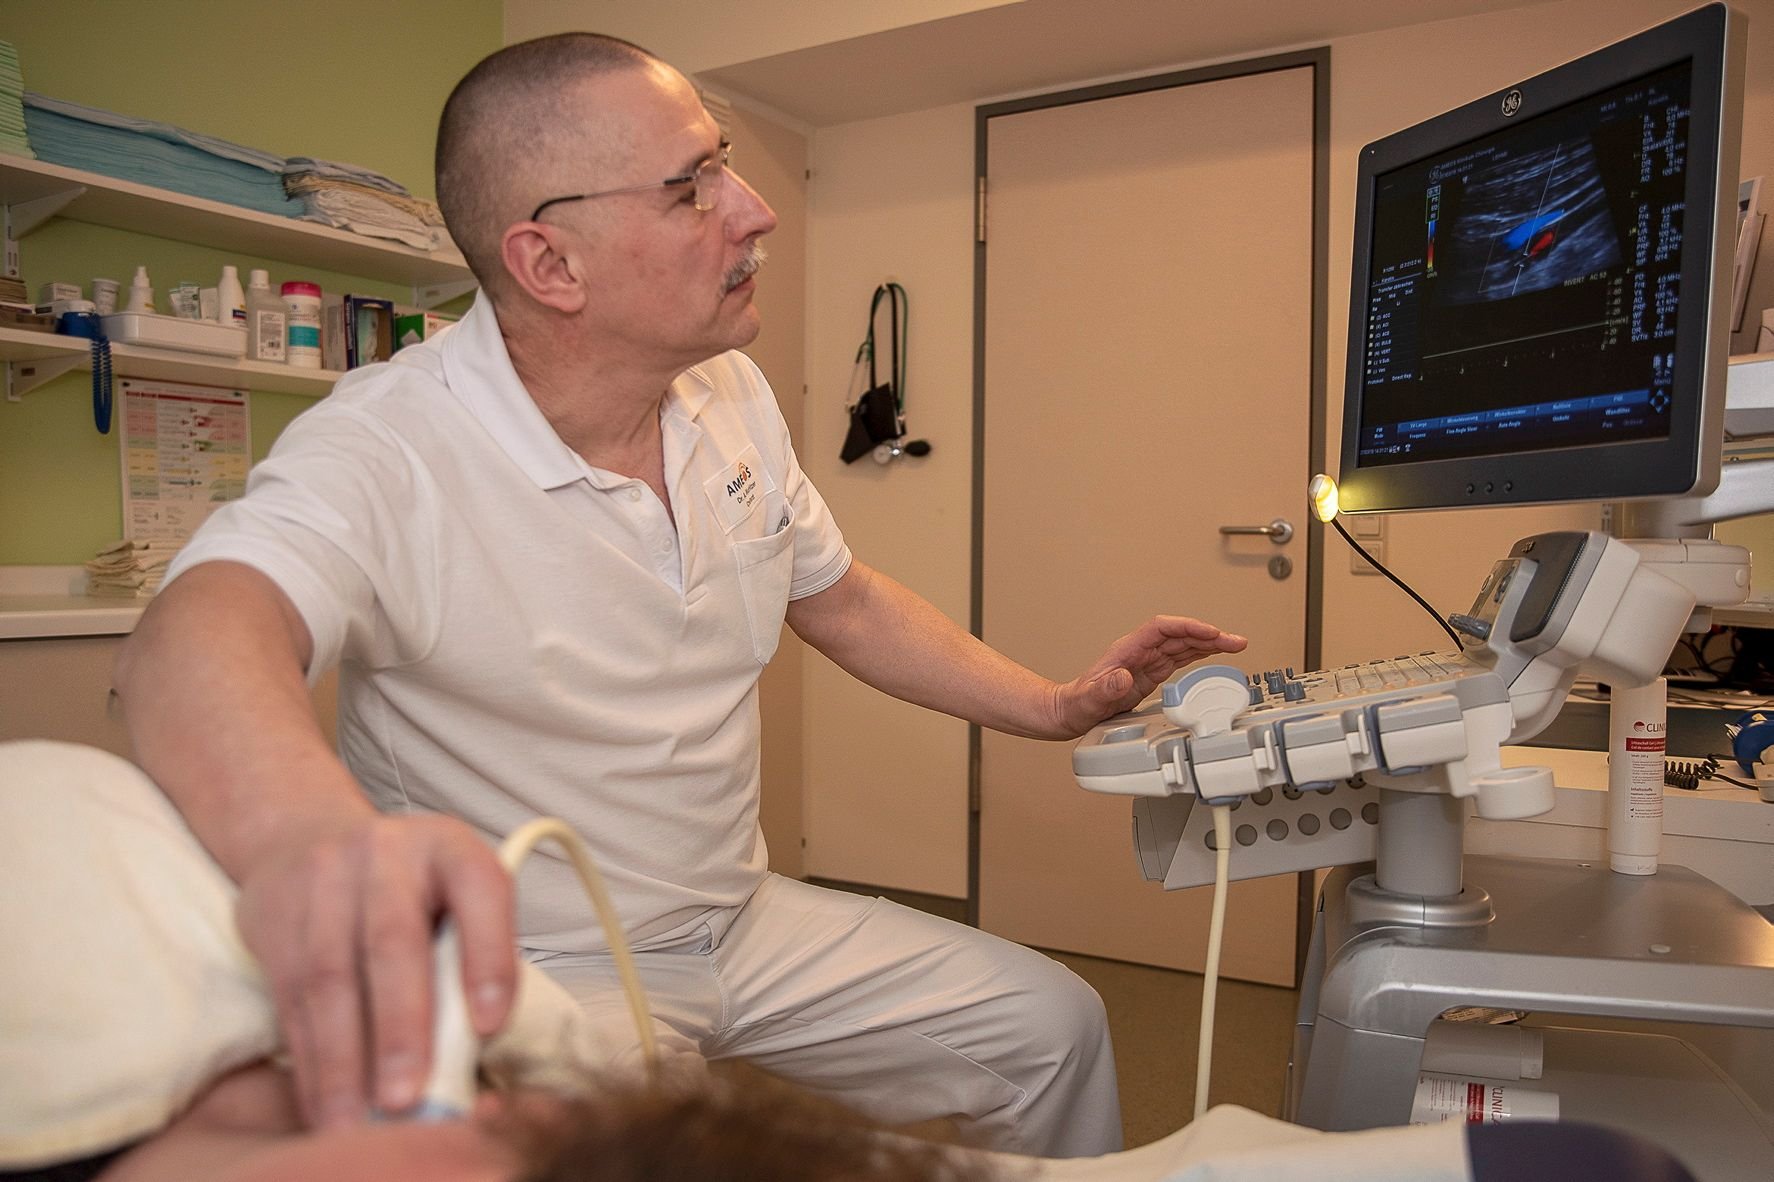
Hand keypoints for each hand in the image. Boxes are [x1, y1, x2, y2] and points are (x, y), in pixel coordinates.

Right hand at [235, 814, 516, 1128]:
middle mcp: (386, 853)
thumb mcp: (455, 902)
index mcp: (450, 847)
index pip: (481, 890)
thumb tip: (476, 1058)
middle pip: (392, 942)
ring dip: (344, 1062)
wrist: (313, 840)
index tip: (492, 1026)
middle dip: (400, 1029)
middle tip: (407, 1098)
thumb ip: (471, 964)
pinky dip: (310, 1060)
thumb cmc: (412, 893)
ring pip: (330, 978)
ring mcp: (323, 878)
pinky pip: (290, 998)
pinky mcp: (275, 914)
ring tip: (355, 1122)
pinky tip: (324, 1103)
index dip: (489, 957)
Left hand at [1046, 616, 1247, 737]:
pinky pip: (1179, 659)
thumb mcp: (1088, 700)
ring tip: (1235, 646)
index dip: (1187, 627)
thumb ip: (1104, 689)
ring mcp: (1146, 662)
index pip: (1161, 628)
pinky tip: (1214, 655)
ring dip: (1209, 644)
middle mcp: (1139, 653)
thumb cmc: (1076, 704)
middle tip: (1236, 641)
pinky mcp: (1150, 674)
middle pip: (1179, 635)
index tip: (1210, 633)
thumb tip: (1122, 677)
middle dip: (1208, 635)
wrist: (1069, 712)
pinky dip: (1199, 655)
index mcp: (1126, 651)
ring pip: (1183, 645)